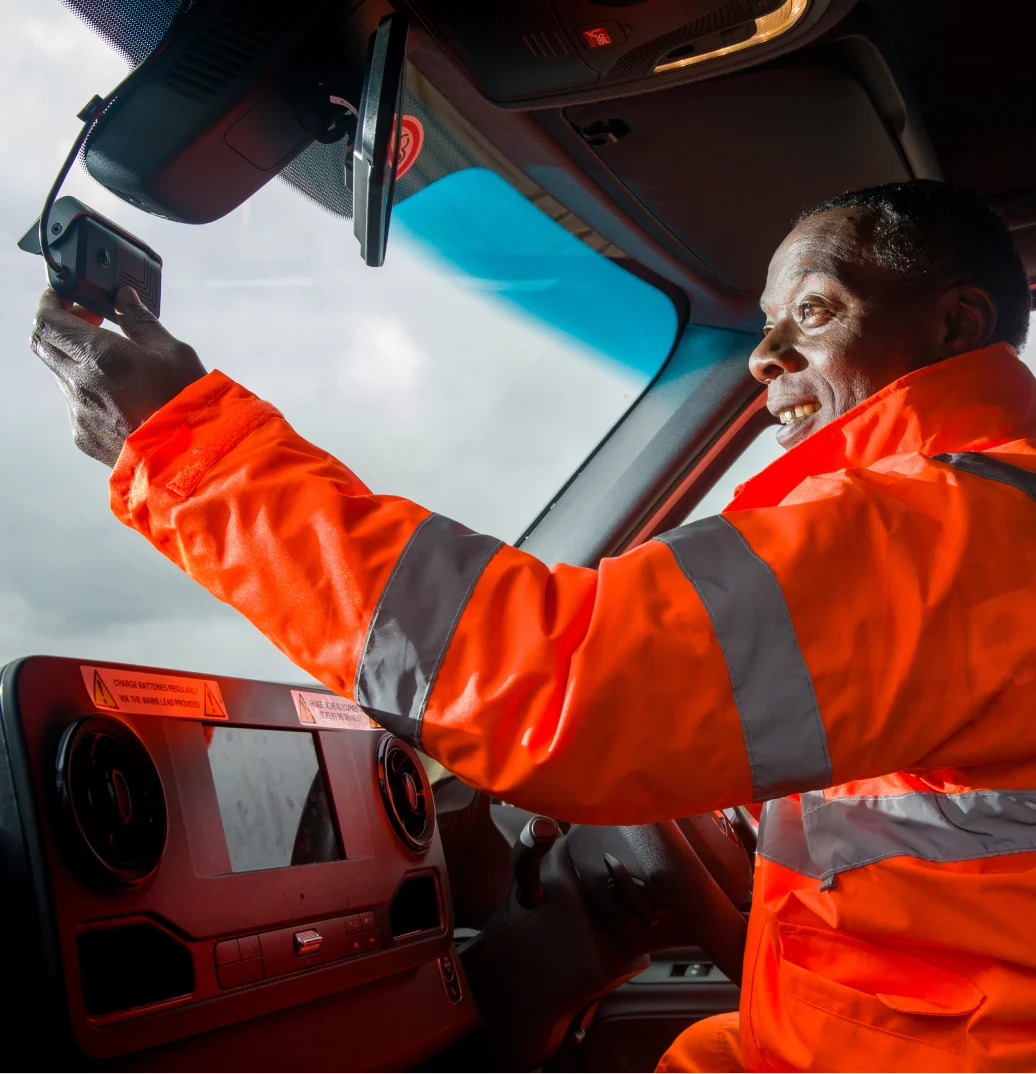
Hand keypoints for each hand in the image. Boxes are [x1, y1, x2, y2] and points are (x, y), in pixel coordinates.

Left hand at [30, 286, 205, 467]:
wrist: (192, 460)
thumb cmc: (187, 405)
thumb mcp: (172, 351)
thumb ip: (139, 321)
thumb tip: (123, 298)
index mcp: (100, 355)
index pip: (48, 319)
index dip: (52, 301)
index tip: (67, 296)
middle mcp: (80, 383)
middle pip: (44, 343)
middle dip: (60, 325)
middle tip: (88, 320)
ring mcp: (78, 412)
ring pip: (61, 373)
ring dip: (77, 358)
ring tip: (114, 362)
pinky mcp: (84, 435)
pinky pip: (75, 403)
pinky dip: (89, 389)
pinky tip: (121, 395)